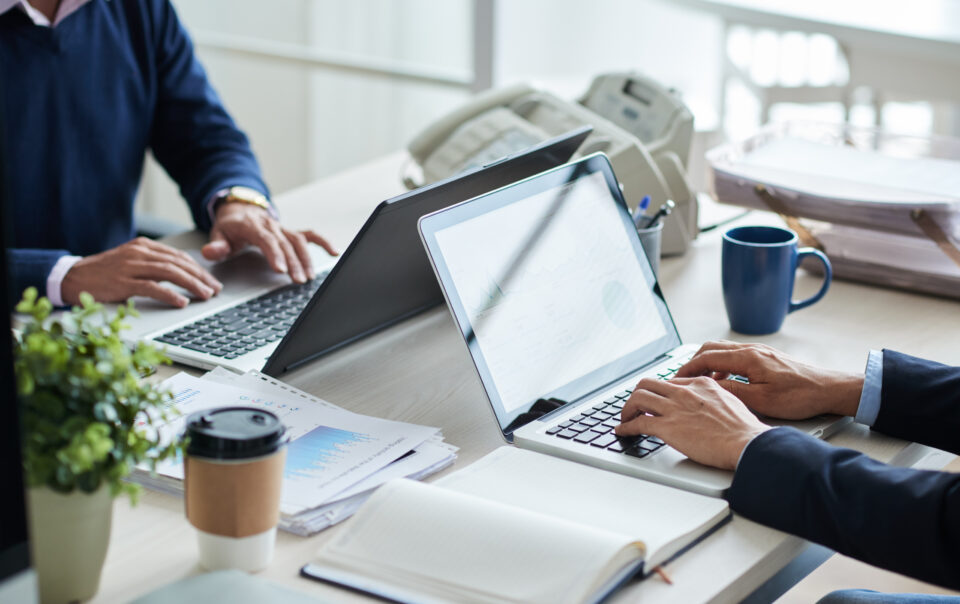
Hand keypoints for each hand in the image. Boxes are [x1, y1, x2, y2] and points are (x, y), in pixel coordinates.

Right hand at [61, 237, 222, 307]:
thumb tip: (184, 273)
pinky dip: (170, 294)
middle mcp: (139, 253)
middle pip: (178, 263)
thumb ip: (155, 264)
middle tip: (215, 289)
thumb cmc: (104, 273)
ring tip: (206, 295)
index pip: (178, 256)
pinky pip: (151, 287)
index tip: (212, 280)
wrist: (72, 277)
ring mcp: (130, 267)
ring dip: (192, 285)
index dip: (199, 269)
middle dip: (201, 277)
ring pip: (169, 273)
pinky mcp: (122, 282)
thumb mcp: (131, 262)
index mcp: (143, 246)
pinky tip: (182, 301)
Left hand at [202, 203, 337, 283]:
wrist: (240, 210)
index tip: (281, 269)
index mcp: (252, 225)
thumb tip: (211, 252)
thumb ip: (216, 245)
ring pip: (299, 241)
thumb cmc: (230, 227)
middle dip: (293, 263)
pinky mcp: (291, 231)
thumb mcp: (218, 234)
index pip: (266, 239)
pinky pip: (310, 235)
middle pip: (285, 243)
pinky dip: (323, 242)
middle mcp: (271, 225)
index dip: (274, 254)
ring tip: (309, 277)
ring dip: (306, 259)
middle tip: (298, 281)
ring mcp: (283, 228)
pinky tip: (334, 253)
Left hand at [615, 377, 770, 469]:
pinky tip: (623, 431)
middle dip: (637, 395)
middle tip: (634, 407)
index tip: (654, 400)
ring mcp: (674, 408)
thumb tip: (706, 407)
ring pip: (638, 399)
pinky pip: (638, 423)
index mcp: (701, 384)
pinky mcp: (667, 427)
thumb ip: (713, 399)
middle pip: (648, 384)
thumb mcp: (730, 402)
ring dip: (627, 409)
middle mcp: (684, 392)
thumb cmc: (743, 430)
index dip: (658, 392)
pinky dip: (626, 427)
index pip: (669, 382)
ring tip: (625, 418)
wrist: (746, 442)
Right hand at [674, 340, 863, 419]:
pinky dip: (722, 365)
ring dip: (707, 363)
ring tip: (699, 381)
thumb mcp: (761, 399)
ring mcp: (760, 351)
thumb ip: (732, 390)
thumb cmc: (800, 396)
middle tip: (681, 378)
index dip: (687, 368)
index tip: (675, 379)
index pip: (707, 357)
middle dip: (692, 362)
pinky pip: (735, 355)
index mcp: (748, 357)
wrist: (829, 389)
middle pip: (711, 348)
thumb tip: (709, 386)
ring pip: (723, 350)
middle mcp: (752, 349)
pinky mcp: (766, 357)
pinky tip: (724, 381)